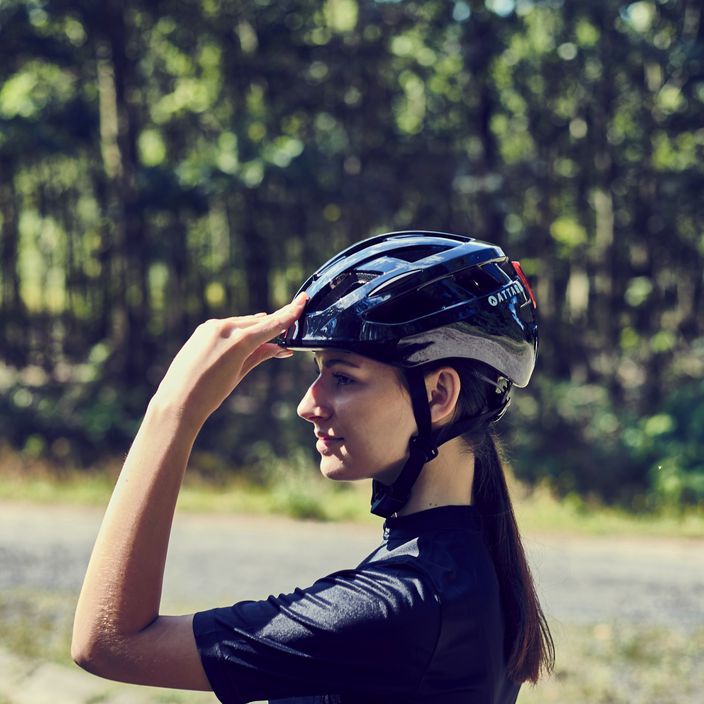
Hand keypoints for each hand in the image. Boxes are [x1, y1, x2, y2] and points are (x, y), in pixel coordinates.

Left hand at [153, 293, 306, 429]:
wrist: (178, 400)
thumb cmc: (211, 393)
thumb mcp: (240, 373)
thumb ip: (260, 355)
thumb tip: (280, 347)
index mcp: (240, 341)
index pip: (272, 324)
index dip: (290, 313)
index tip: (302, 300)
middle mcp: (226, 328)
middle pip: (259, 322)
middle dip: (275, 323)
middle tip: (293, 317)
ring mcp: (212, 326)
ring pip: (244, 322)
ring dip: (257, 328)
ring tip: (270, 337)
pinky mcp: (203, 329)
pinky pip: (229, 325)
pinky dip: (241, 330)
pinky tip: (247, 338)